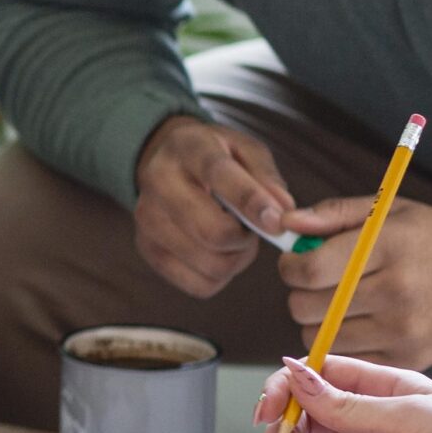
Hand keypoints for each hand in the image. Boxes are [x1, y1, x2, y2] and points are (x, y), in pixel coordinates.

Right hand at [132, 116, 296, 298]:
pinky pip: (201, 285)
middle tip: (252, 228)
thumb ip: (266, 177)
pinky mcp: (149, 251)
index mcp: (187, 147)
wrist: (166, 163)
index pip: (219, 175)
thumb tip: (283, 212)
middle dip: (246, 238)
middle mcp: (158, 182)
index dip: (251, 201)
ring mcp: (148, 220)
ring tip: (234, 237)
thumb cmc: (214, 157)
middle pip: (213, 232)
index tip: (277, 222)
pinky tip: (217, 252)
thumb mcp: (245, 150)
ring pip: (212, 265)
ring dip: (236, 258)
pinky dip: (220, 276)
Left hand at [275, 198, 431, 369]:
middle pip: (308, 308)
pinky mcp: (411, 358)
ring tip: (340, 304)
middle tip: (318, 284)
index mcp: (388, 246)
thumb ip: (332, 215)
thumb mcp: (388, 212)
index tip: (296, 262)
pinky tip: (360, 324)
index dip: (290, 266)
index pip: (309, 270)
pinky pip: (350, 360)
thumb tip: (285, 224)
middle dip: (301, 294)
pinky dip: (344, 345)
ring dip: (319, 322)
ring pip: (322, 338)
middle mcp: (396, 290)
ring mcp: (404, 330)